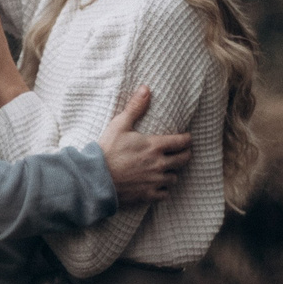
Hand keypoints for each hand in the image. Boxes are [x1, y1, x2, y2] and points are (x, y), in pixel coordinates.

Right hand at [98, 86, 191, 206]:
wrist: (95, 178)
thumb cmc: (107, 150)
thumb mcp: (120, 125)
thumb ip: (135, 107)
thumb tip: (146, 88)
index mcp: (155, 146)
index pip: (182, 142)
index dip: (187, 139)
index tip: (186, 138)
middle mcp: (159, 164)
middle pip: (183, 160)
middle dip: (185, 154)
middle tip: (182, 152)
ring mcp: (154, 181)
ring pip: (174, 177)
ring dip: (172, 172)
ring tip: (167, 169)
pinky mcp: (148, 195)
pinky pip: (164, 194)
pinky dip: (163, 189)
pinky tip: (157, 185)